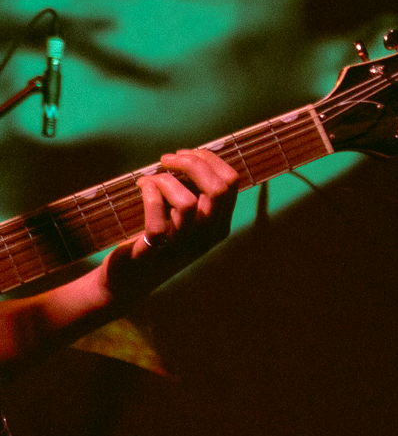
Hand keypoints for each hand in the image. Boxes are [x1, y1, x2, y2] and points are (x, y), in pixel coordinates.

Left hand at [106, 147, 239, 297]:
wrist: (127, 280)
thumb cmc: (156, 239)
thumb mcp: (185, 219)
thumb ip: (194, 193)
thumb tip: (192, 156)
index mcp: (218, 225)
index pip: (231, 182)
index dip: (210, 159)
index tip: (187, 154)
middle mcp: (207, 237)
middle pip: (217, 189)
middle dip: (192, 164)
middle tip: (167, 160)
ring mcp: (183, 247)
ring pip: (187, 203)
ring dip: (165, 180)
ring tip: (150, 180)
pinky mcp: (156, 252)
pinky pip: (157, 219)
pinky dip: (149, 195)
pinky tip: (141, 189)